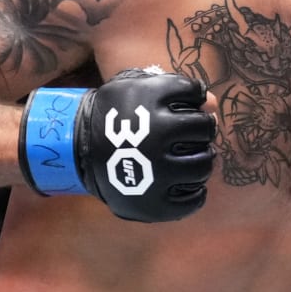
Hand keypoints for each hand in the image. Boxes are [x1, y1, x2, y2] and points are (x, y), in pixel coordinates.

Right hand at [19, 67, 217, 221]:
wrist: (77, 151)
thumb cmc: (114, 116)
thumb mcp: (135, 89)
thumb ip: (174, 89)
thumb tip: (213, 103)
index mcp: (150, 100)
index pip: (195, 91)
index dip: (193, 96)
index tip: (182, 105)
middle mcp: (156, 134)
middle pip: (204, 128)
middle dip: (201, 128)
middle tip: (190, 135)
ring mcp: (157, 171)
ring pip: (203, 165)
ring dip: (200, 160)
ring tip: (187, 158)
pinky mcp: (155, 202)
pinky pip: (194, 199)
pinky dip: (194, 191)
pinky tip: (182, 182)